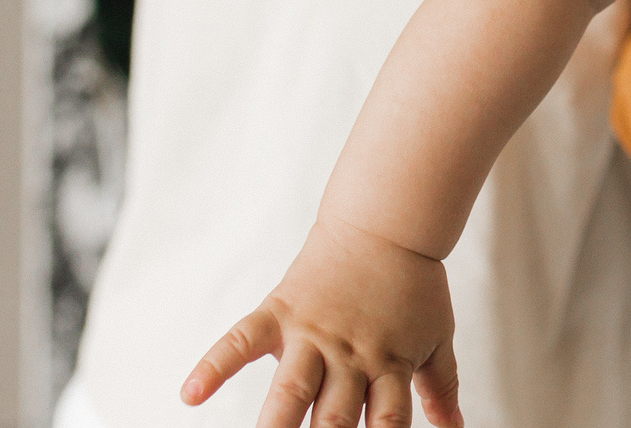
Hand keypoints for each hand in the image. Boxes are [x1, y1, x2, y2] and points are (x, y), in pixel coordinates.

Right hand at [183, 214, 461, 427]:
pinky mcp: (280, 311)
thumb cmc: (414, 285)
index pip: (387, 424)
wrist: (386, 223)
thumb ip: (439, 387)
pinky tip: (191, 394)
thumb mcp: (436, 337)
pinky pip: (242, 340)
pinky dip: (214, 365)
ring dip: (277, 424)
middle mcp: (350, 355)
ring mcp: (312, 333)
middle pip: (335, 416)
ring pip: (291, 388)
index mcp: (389, 366)